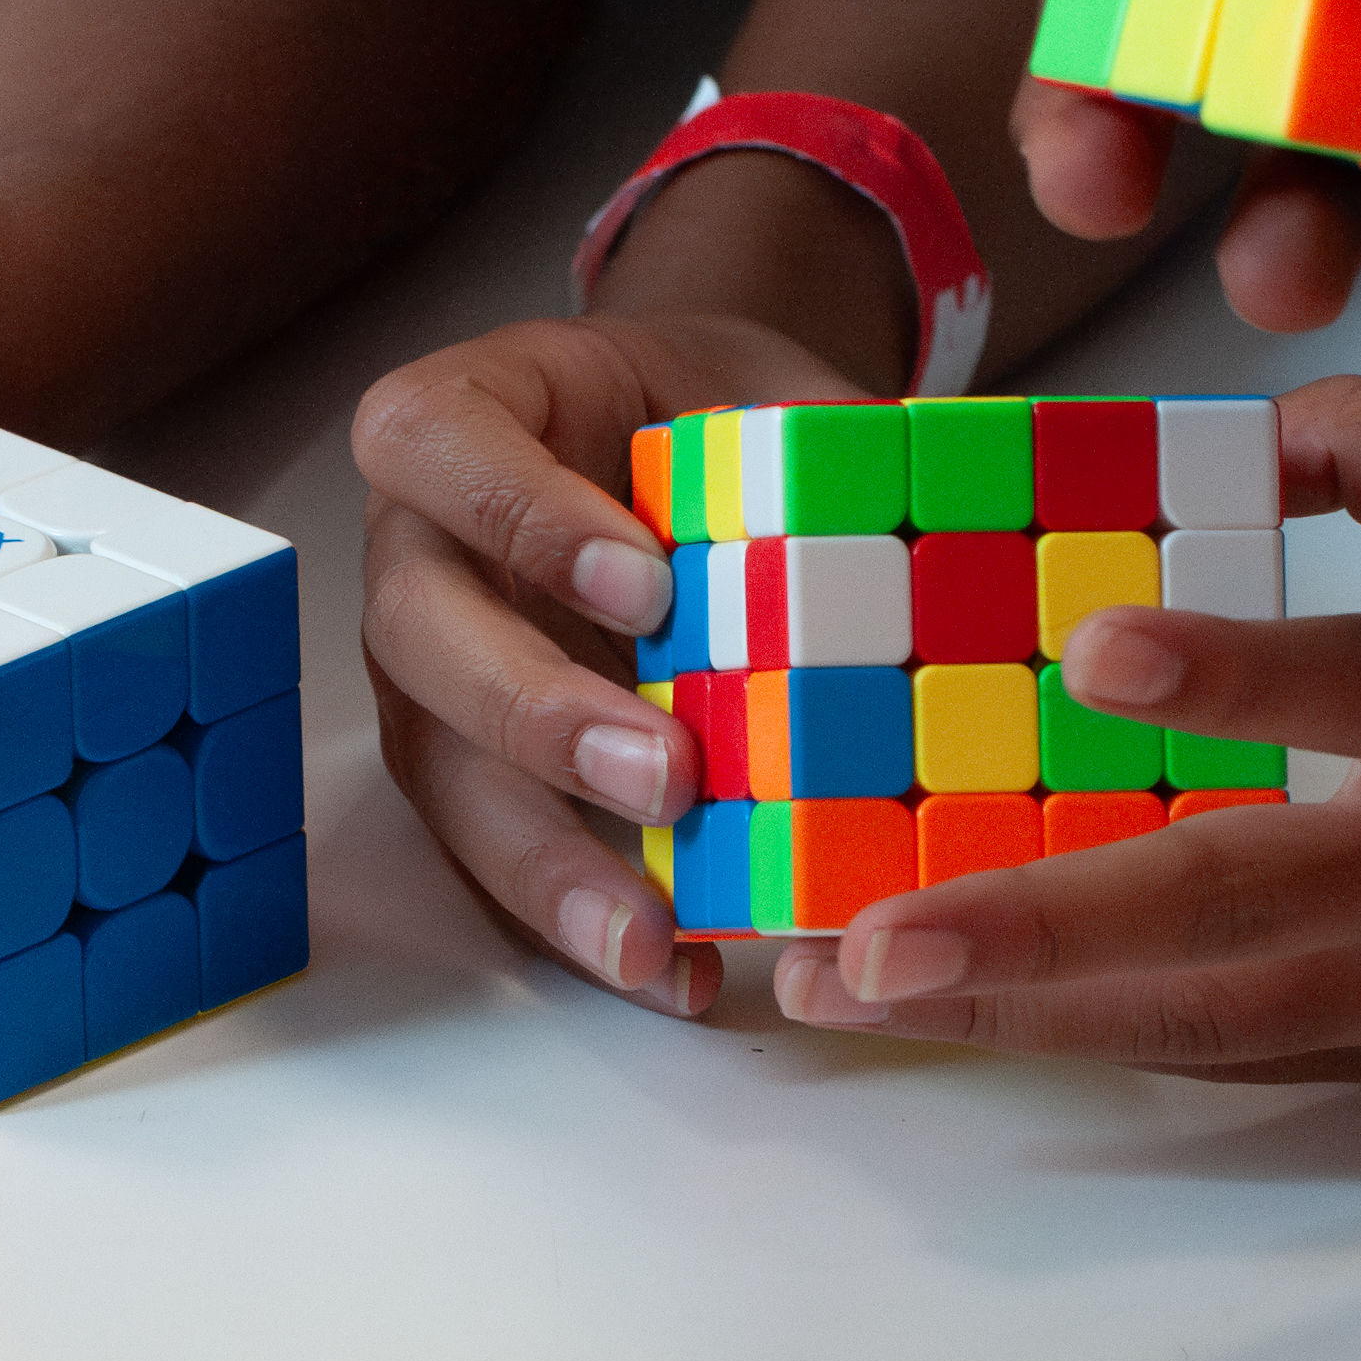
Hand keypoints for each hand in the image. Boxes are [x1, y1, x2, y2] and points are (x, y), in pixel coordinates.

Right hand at [353, 312, 851, 1021]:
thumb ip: (811, 431)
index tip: (645, 579)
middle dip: (537, 714)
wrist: (676, 454)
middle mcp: (418, 550)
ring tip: (646, 935)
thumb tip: (941, 477)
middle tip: (667, 776)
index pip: (433, 442)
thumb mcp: (756, 389)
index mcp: (462, 421)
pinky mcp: (472, 773)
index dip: (521, 514)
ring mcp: (431, 672)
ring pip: (443, 770)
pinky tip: (672, 971)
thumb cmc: (699, 417)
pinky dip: (586, 921)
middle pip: (419, 633)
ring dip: (544, 860)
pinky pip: (501, 858)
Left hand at [763, 375, 1360, 1091]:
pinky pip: (1255, 1056)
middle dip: (1028, 933)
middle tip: (859, 949)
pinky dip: (1119, 1045)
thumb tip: (1237, 431)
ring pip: (1209, 1014)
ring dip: (1025, 1016)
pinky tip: (985, 1035)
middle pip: (1225, 903)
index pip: (1349, 676)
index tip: (1091, 659)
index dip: (1225, 674)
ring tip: (856, 1005)